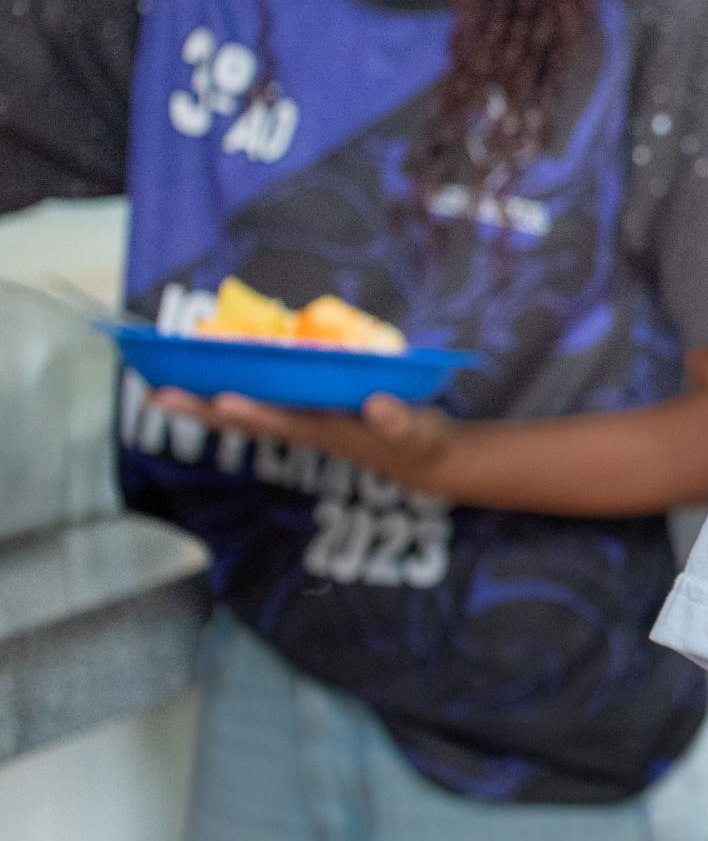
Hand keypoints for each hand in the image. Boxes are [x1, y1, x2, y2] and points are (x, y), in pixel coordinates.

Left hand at [148, 388, 455, 494]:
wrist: (419, 459)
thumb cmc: (419, 442)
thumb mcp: (416, 431)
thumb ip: (398, 420)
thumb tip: (378, 405)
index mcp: (329, 432)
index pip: (284, 422)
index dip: (254, 412)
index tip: (221, 400)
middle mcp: (305, 428)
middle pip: (245, 420)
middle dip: (201, 408)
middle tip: (155, 394)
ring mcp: (301, 423)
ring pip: (243, 414)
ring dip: (202, 403)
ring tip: (161, 390)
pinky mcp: (304, 414)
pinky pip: (256, 404)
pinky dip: (228, 394)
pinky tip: (207, 382)